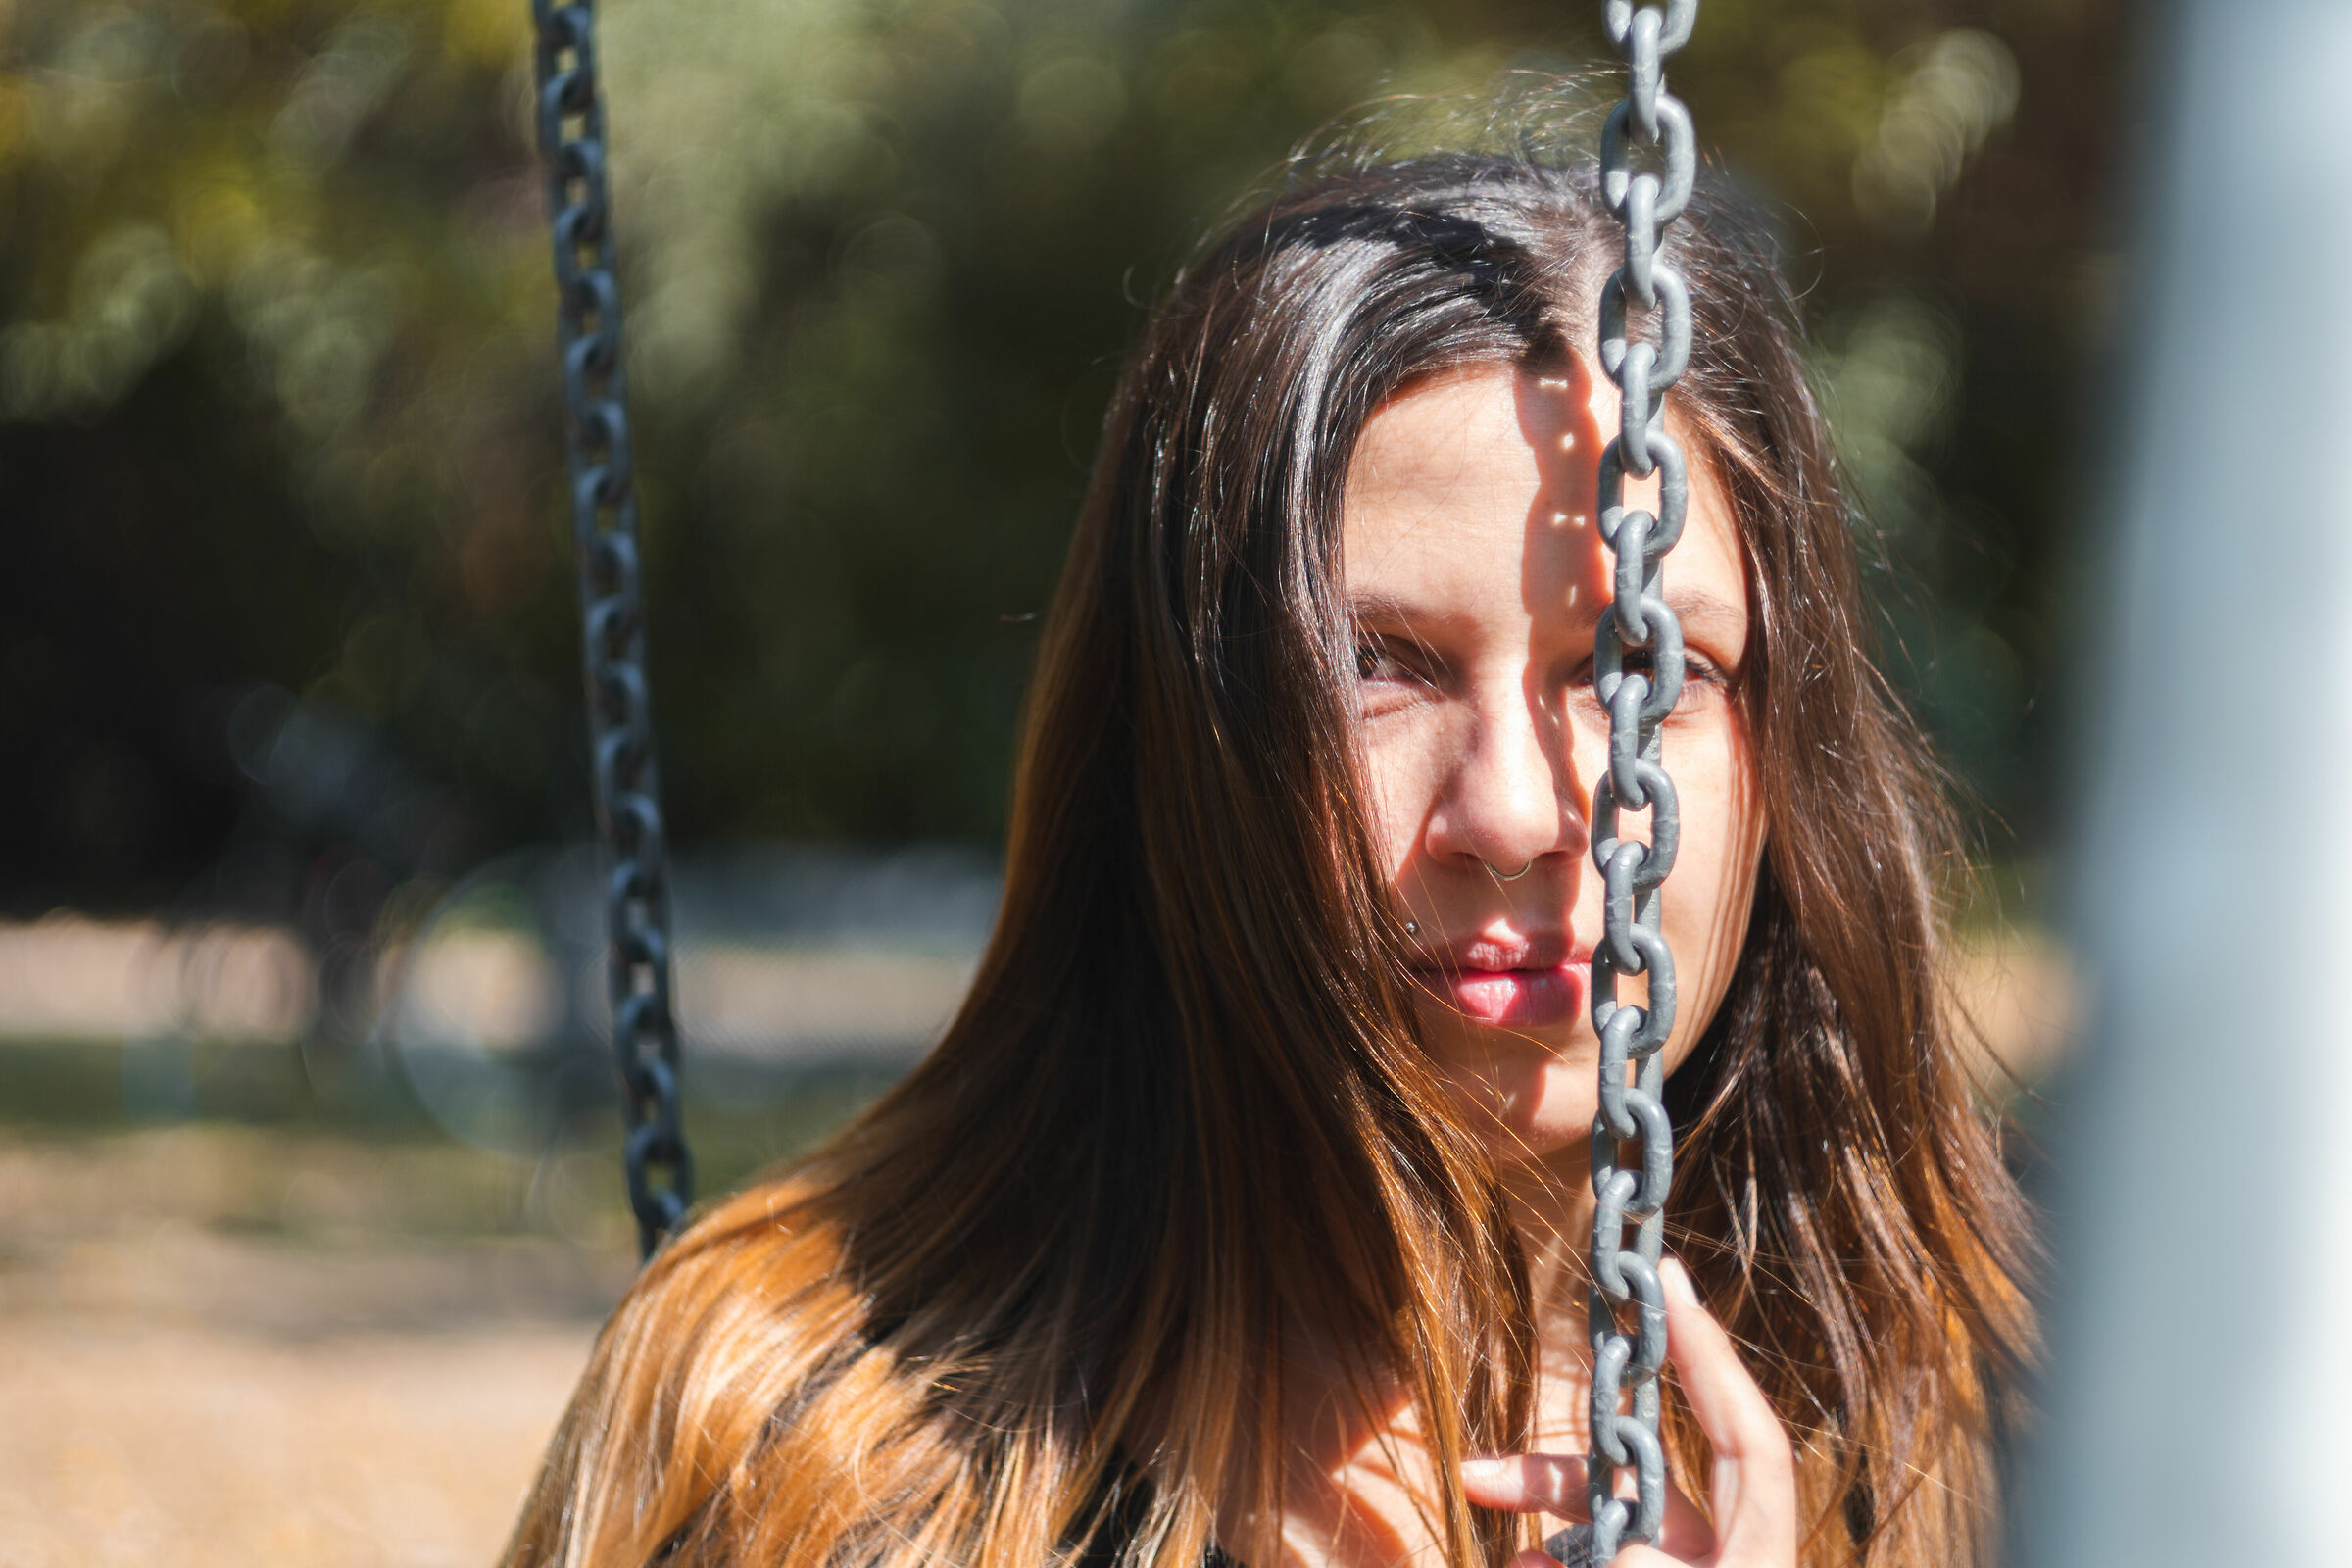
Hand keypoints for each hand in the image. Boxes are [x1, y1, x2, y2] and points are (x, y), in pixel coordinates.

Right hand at [1460, 1258, 1796, 1567]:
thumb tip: (1610, 1549)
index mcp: (1755, 1554)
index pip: (1750, 1438)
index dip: (1713, 1357)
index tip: (1668, 1278)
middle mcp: (1718, 1556)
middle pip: (1644, 1475)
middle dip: (1558, 1461)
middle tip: (1484, 1459)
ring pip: (1606, 1520)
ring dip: (1540, 1502)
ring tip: (1477, 1493)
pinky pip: (1591, 1564)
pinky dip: (1548, 1561)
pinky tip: (1518, 1561)